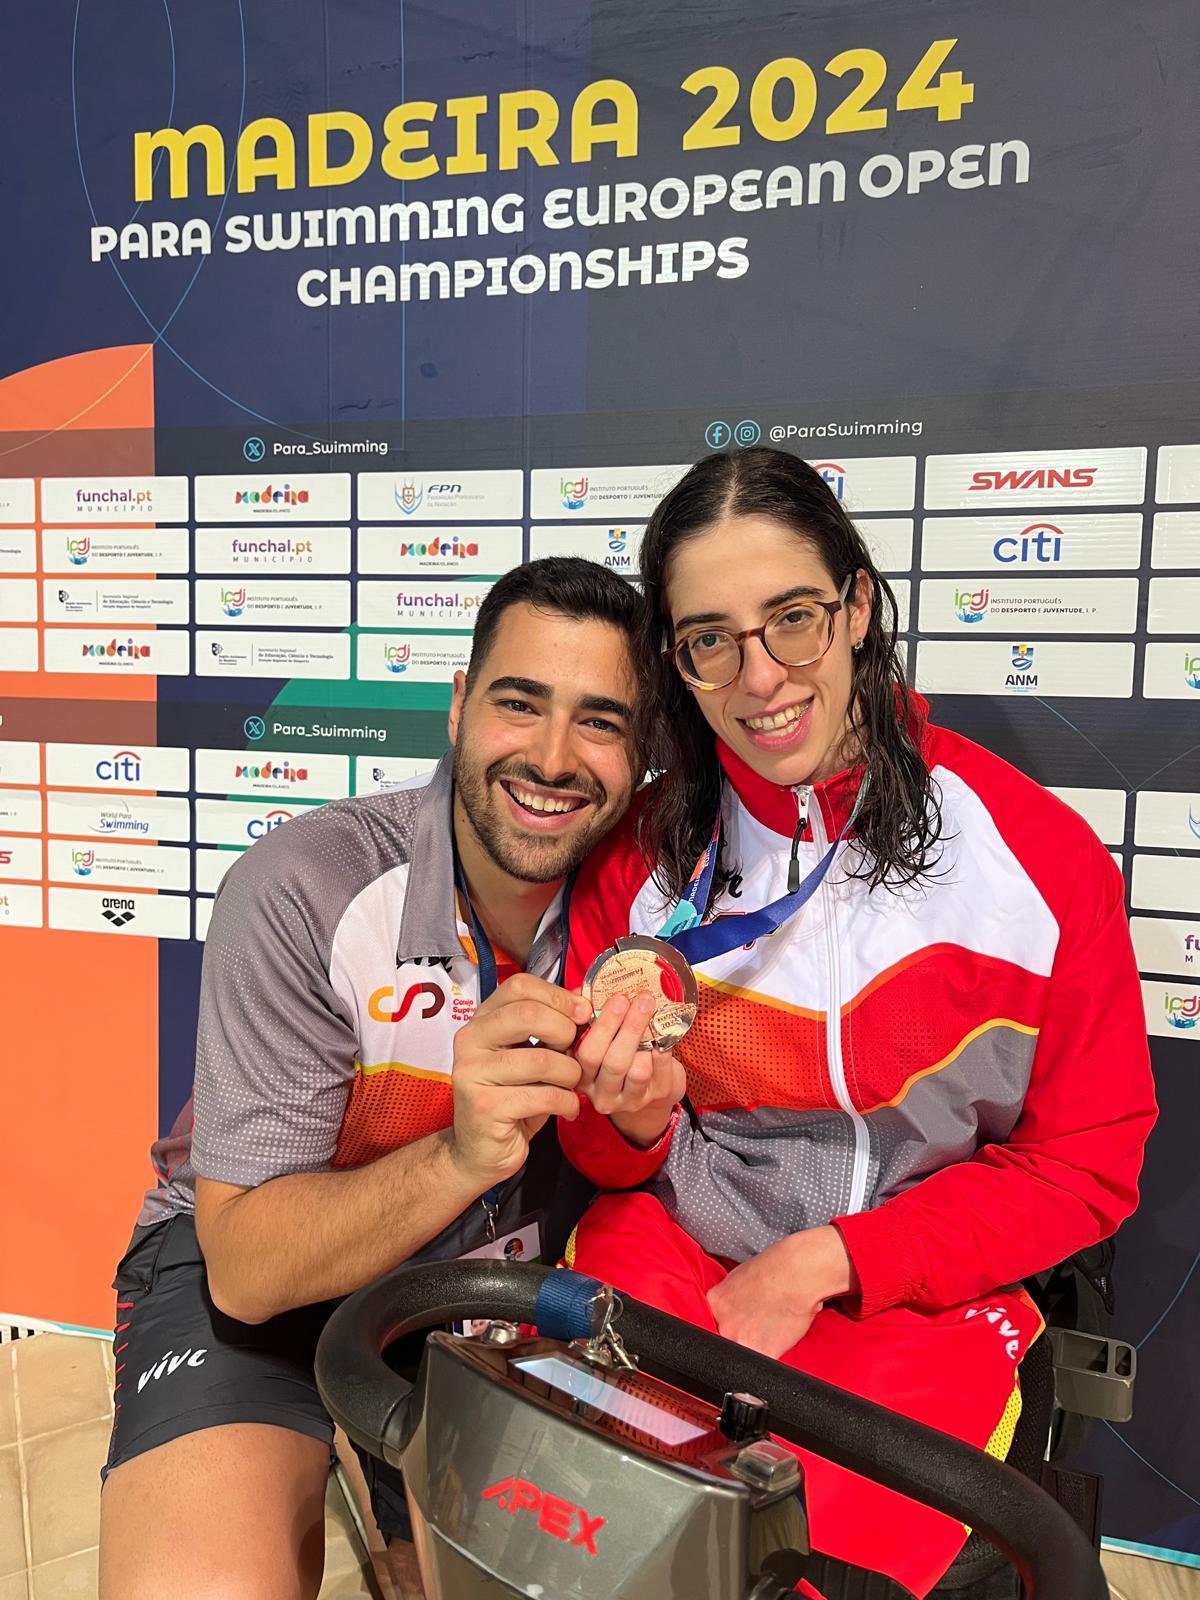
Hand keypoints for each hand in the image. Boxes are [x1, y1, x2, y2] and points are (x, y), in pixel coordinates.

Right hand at [449, 973, 589, 1190]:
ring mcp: (473, 1074)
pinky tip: (567, 1109)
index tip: (581, 1013)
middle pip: (528, 1015)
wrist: (480, 1151)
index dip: (557, 996)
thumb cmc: (512, 1096)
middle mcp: (470, 1041)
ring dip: (570, 1074)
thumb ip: (549, 1026)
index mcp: (481, 1021)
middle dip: (565, 1032)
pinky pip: (543, 1096)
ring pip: (541, 1060)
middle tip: (575, 1053)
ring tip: (571, 1085)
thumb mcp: (529, 1055)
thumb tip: (583, 998)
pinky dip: (566, 1103)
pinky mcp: (485, 1107)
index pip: (519, 986)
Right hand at [575, 991, 685, 1147]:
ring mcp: (630, 1099)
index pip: (587, 1053)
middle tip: (642, 1000)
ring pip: (639, 1071)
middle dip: (630, 1027)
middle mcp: (602, 1093)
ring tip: (653, 1013)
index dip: (603, 1025)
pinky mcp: (656, 1096)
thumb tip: (582, 992)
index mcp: (582, 1076)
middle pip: (614, 1062)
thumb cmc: (617, 1055)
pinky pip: (662, 1070)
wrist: (647, 1089)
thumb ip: (589, 1016)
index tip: (618, 998)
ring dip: (648, 1038)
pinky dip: (664, 1048)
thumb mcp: (599, 1039)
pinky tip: (664, 1031)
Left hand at [706, 1227, 856, 1358]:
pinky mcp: (762, 1354)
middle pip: (727, 1338)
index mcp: (716, 1302)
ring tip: (773, 1326)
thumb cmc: (775, 1267)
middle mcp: (724, 1323)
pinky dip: (775, 1351)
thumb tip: (735, 1306)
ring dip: (757, 1343)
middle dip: (742, 1333)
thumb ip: (731, 1295)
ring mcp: (740, 1340)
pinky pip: (765, 1361)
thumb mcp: (740, 1275)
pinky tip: (782, 1335)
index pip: (714, 1321)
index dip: (730, 1322)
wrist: (796, 1274)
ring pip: (745, 1351)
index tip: (740, 1321)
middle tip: (759, 1323)